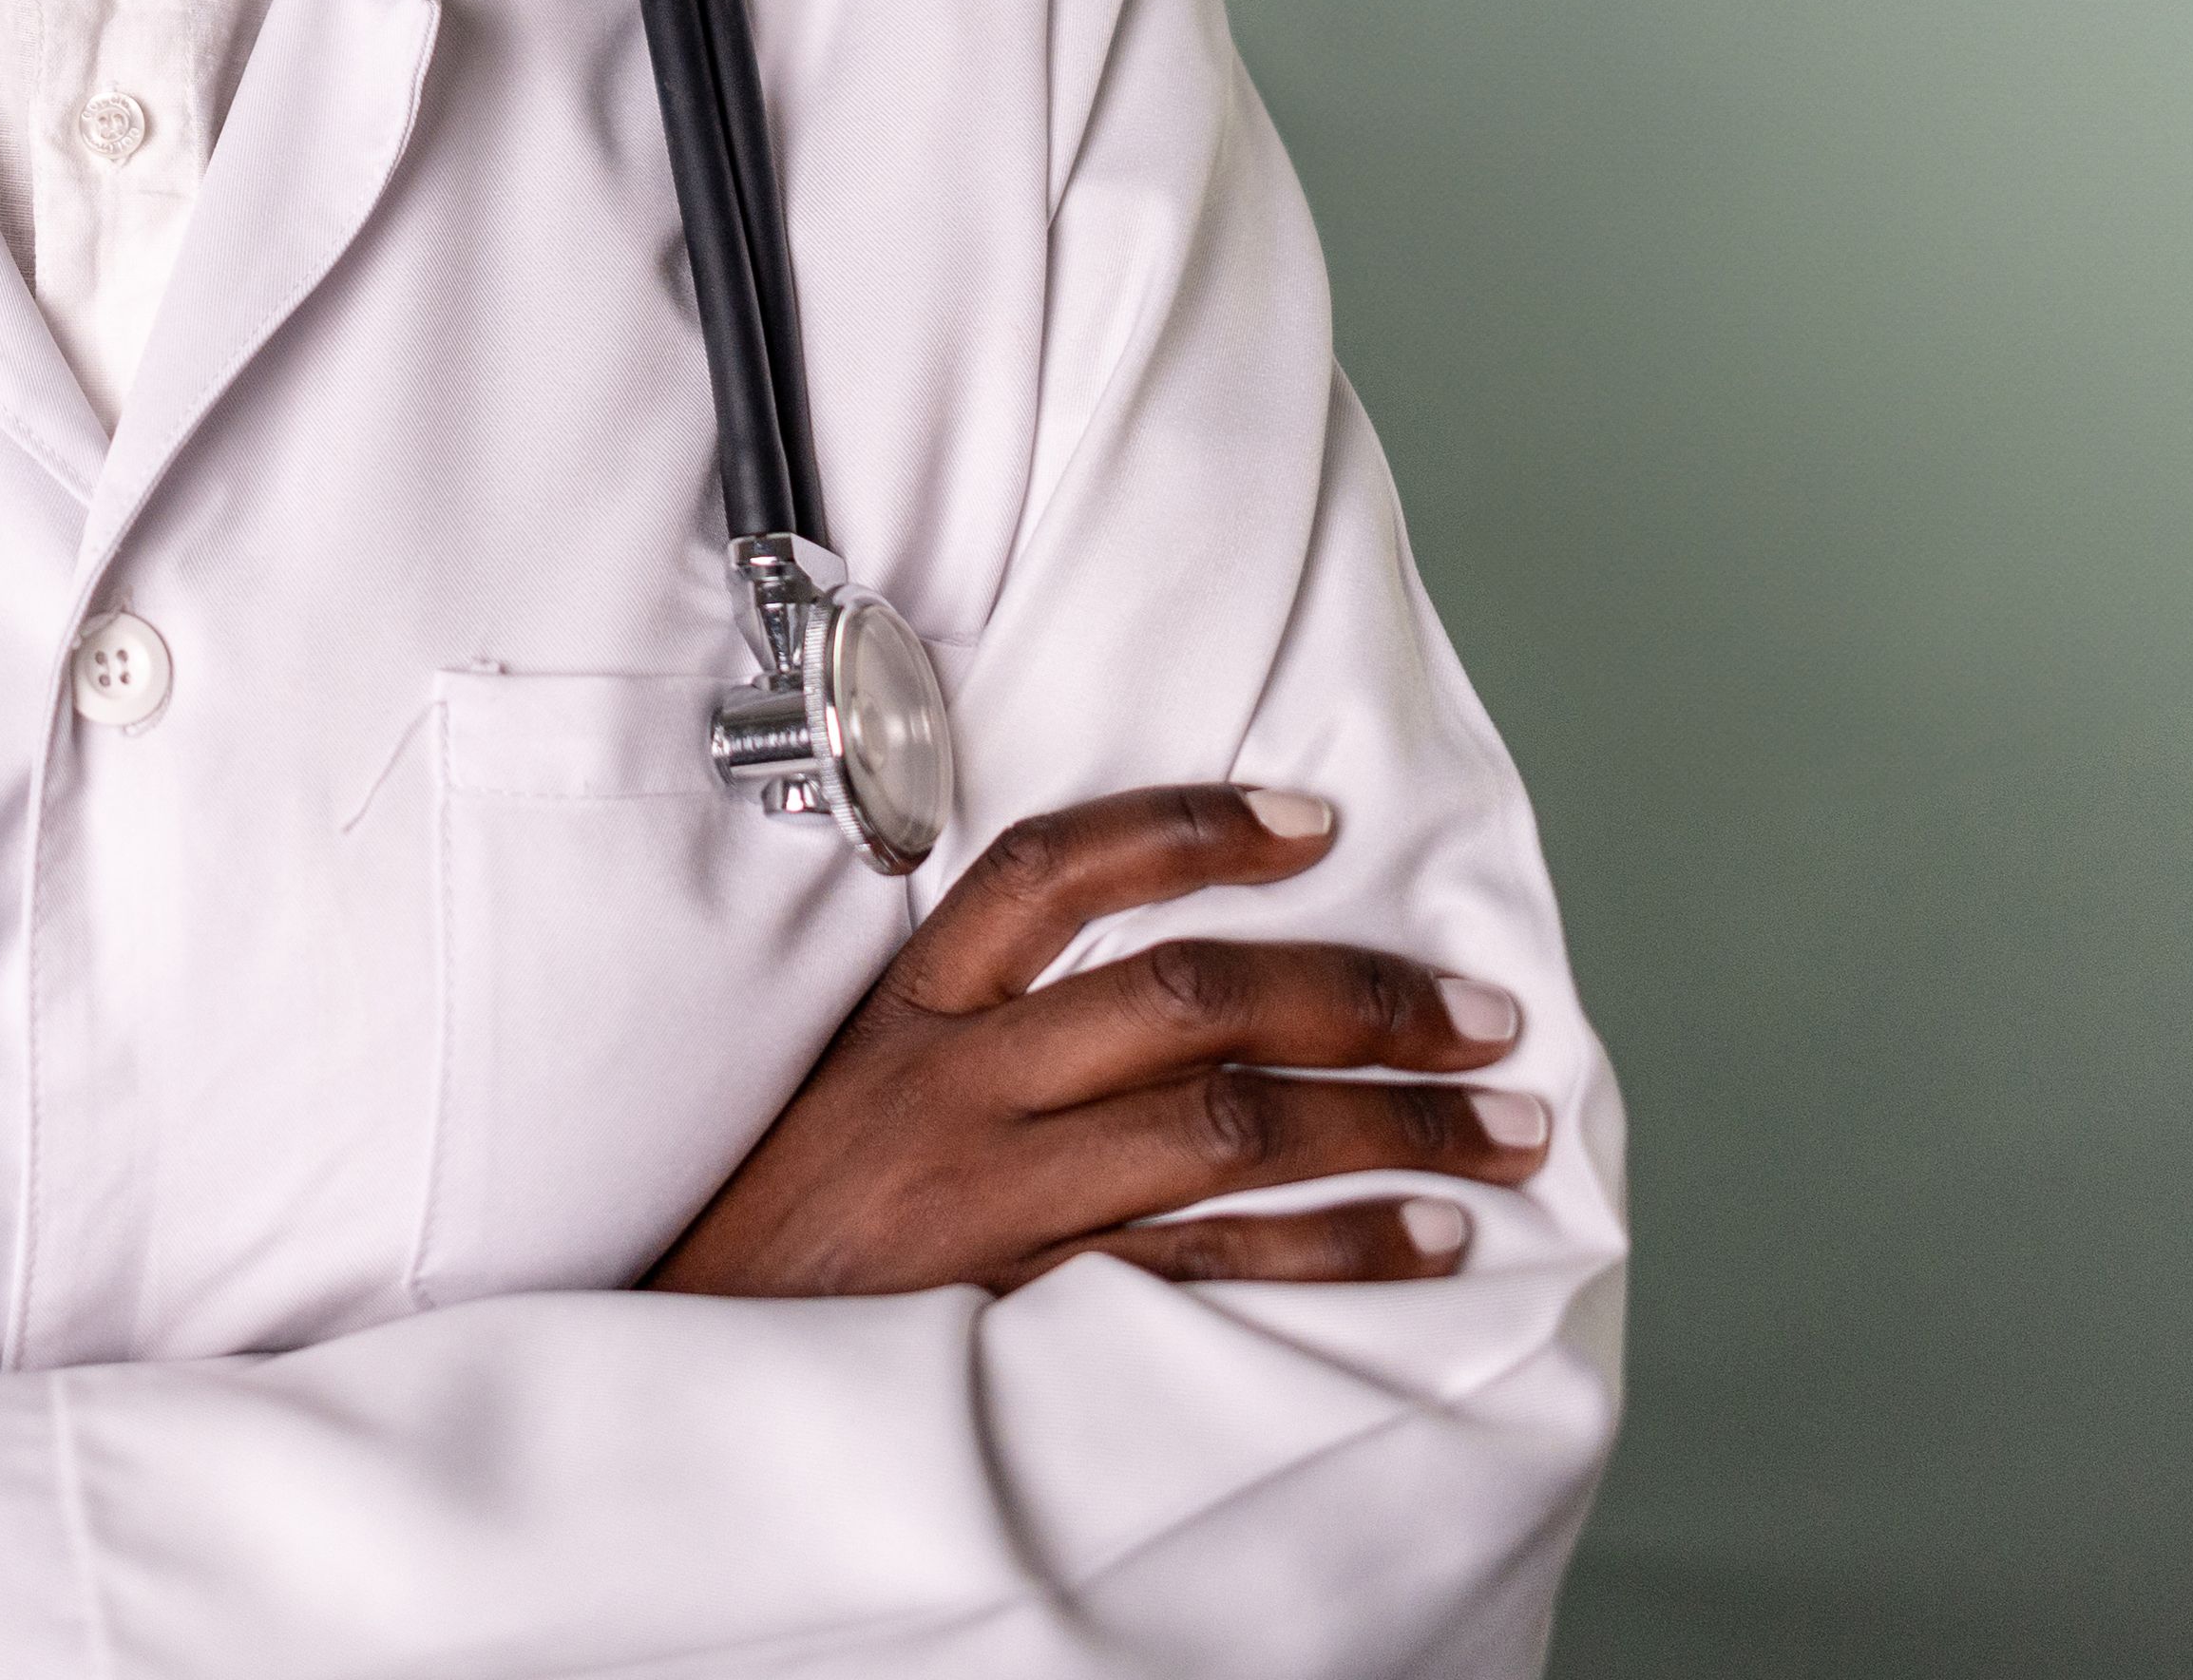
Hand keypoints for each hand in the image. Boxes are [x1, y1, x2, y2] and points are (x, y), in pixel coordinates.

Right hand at [647, 784, 1543, 1297]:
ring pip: (1232, 1129)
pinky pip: (1219, 1264)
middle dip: (1361, 998)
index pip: (1059, 872)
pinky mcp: (1033, 1306)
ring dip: (1393, 1125)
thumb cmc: (793, 1223)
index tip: (1315, 822)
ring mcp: (1001, 1199)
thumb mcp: (856, 1082)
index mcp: (916, 1011)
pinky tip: (1427, 1236)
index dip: (1194, 828)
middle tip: (1486, 1016)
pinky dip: (1342, 1248)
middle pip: (1191, 998)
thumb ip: (974, 1024)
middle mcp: (963, 1088)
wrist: (692, 1371)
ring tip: (1500, 1128)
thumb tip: (1147, 972)